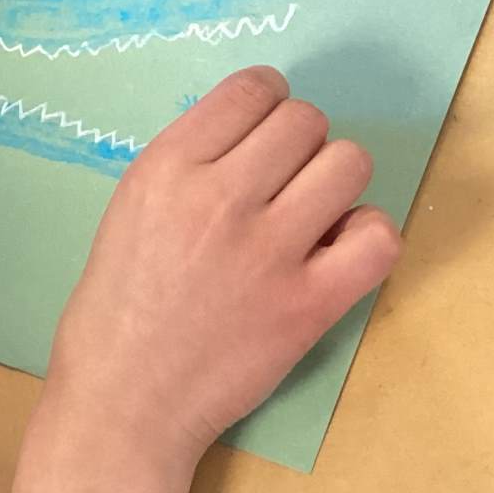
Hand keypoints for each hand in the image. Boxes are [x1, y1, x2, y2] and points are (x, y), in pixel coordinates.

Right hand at [7, 67, 399, 492]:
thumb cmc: (115, 311)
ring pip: (350, 164)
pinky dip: (367, 237)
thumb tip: (254, 137)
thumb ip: (188, 166)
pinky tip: (336, 254)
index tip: (264, 134)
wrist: (124, 404)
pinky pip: (378, 237)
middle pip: (306, 121)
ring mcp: (270, 251)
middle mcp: (220, 197)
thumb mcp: (129, 209)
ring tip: (312, 216)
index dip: (269, 103)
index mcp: (166, 168)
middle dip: (301, 145)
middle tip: (284, 184)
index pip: (253, 88)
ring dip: (336, 183)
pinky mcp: (310, 305)